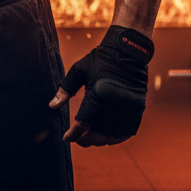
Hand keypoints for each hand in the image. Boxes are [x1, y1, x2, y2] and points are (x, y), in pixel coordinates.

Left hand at [48, 26, 151, 146]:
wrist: (128, 49)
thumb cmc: (100, 59)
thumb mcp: (79, 69)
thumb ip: (65, 88)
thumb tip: (52, 106)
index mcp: (99, 92)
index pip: (84, 122)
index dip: (74, 134)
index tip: (66, 138)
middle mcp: (116, 101)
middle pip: (99, 132)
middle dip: (86, 140)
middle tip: (77, 140)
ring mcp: (129, 106)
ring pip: (113, 134)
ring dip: (101, 141)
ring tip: (91, 139)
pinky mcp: (139, 107)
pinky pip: (129, 130)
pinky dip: (118, 138)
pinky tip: (108, 138)